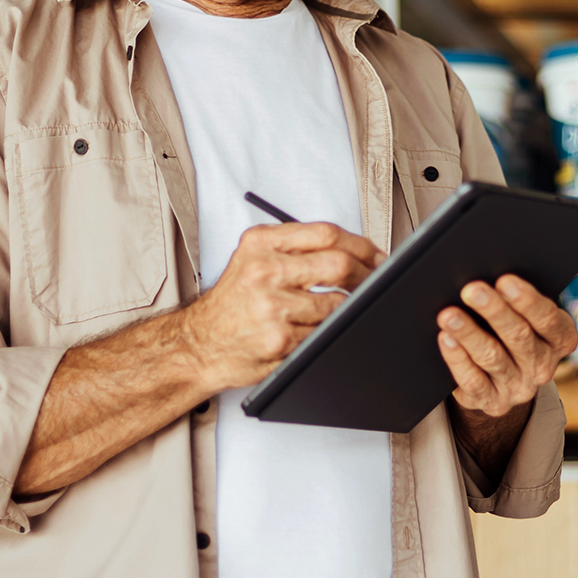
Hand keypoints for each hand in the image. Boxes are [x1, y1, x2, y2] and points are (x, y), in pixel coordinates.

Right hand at [180, 222, 382, 390]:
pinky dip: (327, 333)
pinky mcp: (279, 340)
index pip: (326, 234)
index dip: (362, 245)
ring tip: (339, 311)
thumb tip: (355, 250)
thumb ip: (297, 246)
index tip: (377, 256)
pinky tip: (316, 332)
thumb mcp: (254, 258)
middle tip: (377, 282)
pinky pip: (323, 334)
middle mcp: (264, 271)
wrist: (200, 343)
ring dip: (346, 310)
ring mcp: (272, 307)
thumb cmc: (234, 302)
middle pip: (338, 265)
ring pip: (336, 305)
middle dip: (367, 276)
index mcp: (261, 243)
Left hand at [437, 274, 577, 417]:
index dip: (527, 301)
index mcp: (560, 340)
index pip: (548, 320)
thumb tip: (486, 278)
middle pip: (519, 336)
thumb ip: (516, 300)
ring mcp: (519, 388)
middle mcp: (543, 366)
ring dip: (468, 333)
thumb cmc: (513, 332)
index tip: (505, 281)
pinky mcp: (493, 402)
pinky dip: (457, 358)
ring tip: (449, 315)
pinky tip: (445, 339)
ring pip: (492, 357)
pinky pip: (473, 380)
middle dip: (494, 311)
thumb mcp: (526, 318)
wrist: (503, 381)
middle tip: (471, 290)